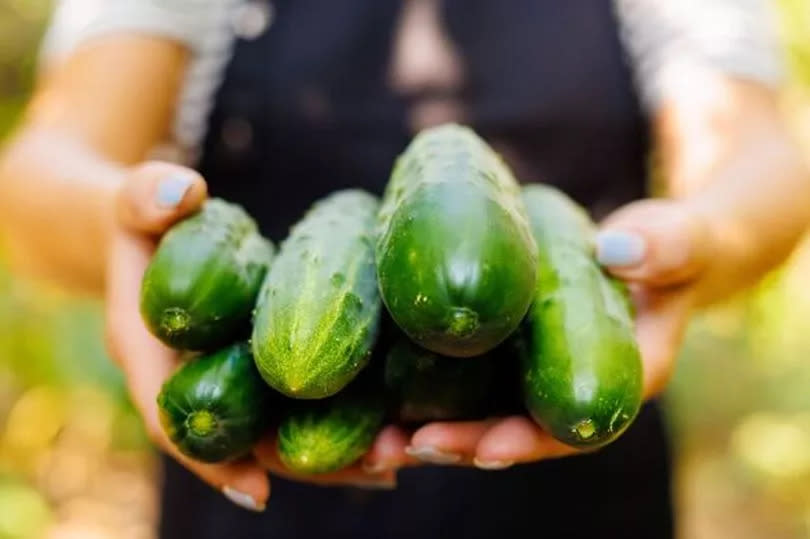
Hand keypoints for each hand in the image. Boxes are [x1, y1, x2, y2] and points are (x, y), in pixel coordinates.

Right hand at [104, 163, 412, 509]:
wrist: (153, 236)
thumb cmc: (145, 220)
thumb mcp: (138, 205)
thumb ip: (149, 199)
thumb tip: (183, 191)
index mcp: (150, 358)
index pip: (173, 420)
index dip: (213, 457)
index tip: (257, 490)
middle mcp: (196, 383)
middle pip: (245, 443)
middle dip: (305, 463)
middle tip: (374, 470)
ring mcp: (233, 380)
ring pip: (279, 431)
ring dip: (338, 450)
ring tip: (399, 455)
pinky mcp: (262, 369)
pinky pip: (299, 404)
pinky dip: (342, 418)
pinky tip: (392, 425)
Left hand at [404, 198, 708, 467]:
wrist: (651, 254)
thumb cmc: (671, 248)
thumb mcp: (678, 242)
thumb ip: (663, 246)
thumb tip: (615, 249)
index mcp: (616, 386)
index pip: (572, 427)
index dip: (531, 441)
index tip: (487, 449)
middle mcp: (567, 394)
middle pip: (513, 435)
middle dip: (460, 447)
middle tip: (404, 448)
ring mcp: (533, 379)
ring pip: (481, 419)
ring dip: (427, 435)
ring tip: (374, 444)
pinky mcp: (508, 358)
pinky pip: (465, 386)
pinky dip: (422, 397)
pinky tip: (376, 401)